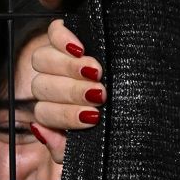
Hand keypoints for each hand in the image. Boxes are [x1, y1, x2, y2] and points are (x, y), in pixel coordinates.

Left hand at [29, 19, 104, 163]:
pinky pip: (53, 32)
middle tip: (99, 93)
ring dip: (68, 67)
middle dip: (72, 92)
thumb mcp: (92, 144)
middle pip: (42, 86)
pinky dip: (62, 38)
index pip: (45, 113)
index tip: (93, 116)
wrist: (139, 105)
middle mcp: (50, 87)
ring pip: (42, 60)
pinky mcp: (64, 38)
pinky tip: (80, 48)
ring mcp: (55, 61)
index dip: (66, 115)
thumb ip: (63, 147)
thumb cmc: (116, 125)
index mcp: (54, 113)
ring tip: (95, 71)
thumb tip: (40, 131)